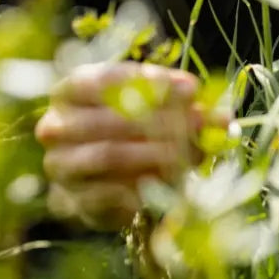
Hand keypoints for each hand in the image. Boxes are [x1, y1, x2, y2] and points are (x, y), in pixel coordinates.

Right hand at [35, 62, 210, 230]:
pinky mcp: (70, 200)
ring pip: (109, 155)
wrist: (101, 174)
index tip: (191, 89)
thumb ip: (184, 106)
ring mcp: (60, 165)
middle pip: (111, 119)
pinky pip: (109, 193)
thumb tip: (222, 120)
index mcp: (73, 88)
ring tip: (190, 154)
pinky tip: (169, 183)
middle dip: (162, 121)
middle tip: (200, 124)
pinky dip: (141, 186)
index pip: (108, 79)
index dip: (151, 82)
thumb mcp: (155, 105)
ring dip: (156, 154)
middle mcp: (56, 124)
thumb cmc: (132, 125)